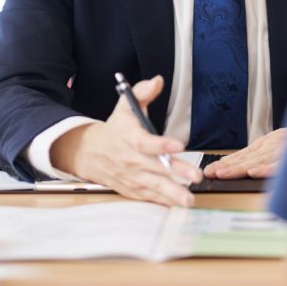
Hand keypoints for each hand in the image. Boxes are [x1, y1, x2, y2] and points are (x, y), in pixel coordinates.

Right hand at [50, 75, 202, 206]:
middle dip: (176, 173)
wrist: (92, 153)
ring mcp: (132, 176)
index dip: (161, 145)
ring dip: (172, 193)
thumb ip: (142, 92)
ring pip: (154, 186)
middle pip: (155, 167)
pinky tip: (177, 204)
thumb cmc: (116, 128)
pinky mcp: (133, 189)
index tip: (179, 146)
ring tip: (189, 199)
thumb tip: (158, 81)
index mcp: (130, 137)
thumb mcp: (125, 106)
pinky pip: (149, 196)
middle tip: (195, 176)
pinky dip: (162, 201)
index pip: (146, 142)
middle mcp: (131, 159)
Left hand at [202, 127, 286, 178]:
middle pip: (249, 157)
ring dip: (240, 168)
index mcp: (273, 141)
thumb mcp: (286, 147)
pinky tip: (255, 172)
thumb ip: (268, 157)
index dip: (229, 162)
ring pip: (261, 160)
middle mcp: (278, 143)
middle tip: (211, 173)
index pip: (247, 154)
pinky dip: (268, 168)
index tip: (212, 169)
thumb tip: (247, 169)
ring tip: (223, 174)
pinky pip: (283, 165)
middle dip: (228, 166)